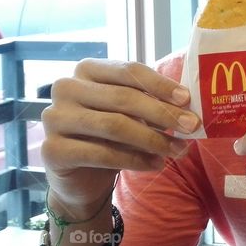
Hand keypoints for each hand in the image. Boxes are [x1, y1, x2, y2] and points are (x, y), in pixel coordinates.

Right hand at [41, 59, 199, 218]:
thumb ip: (152, 103)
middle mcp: (66, 88)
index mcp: (87, 70)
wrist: (81, 176)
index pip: (129, 70)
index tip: (187, 99)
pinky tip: (156, 164)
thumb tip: (188, 106)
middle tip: (192, 127)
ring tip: (179, 150)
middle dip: (163, 114)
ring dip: (153, 140)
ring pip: (115, 126)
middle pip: (124, 98)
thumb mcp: (132, 113)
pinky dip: (135, 160)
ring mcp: (55, 118)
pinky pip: (102, 154)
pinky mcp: (52, 150)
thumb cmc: (111, 135)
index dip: (160, 85)